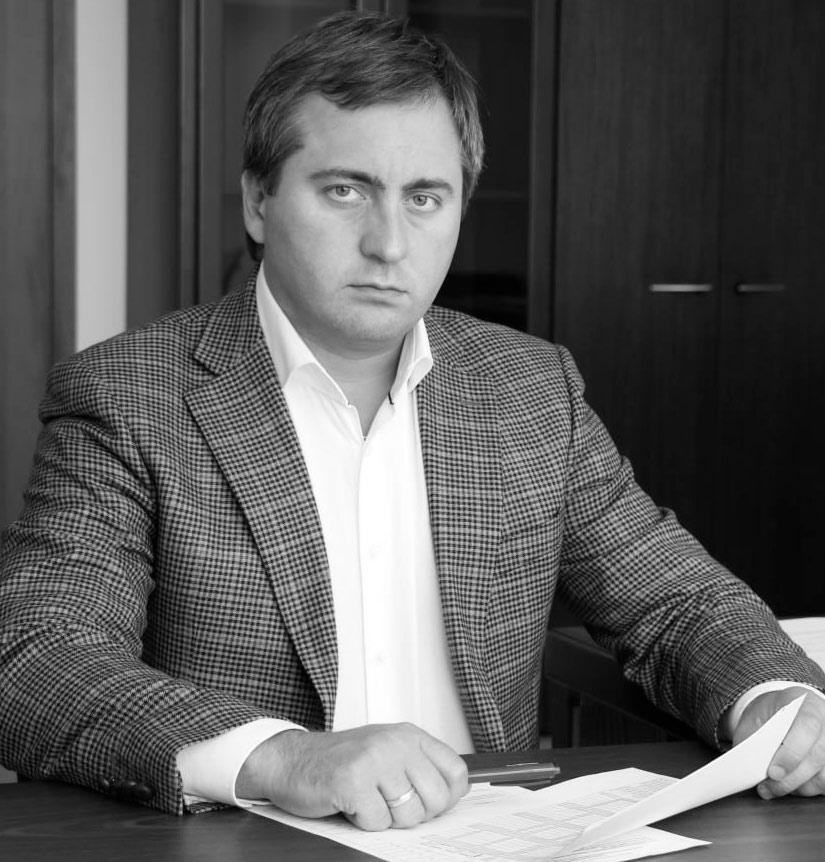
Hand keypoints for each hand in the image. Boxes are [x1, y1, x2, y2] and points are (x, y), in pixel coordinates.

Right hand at [235, 722, 468, 829]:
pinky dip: (364, 822)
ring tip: (368, 799)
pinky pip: (378, 822)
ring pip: (409, 815)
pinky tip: (351, 803)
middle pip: (436, 798)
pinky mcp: (354, 781)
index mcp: (408, 735)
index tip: (430, 803)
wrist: (292, 760)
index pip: (455, 770)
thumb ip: (419, 766)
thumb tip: (455, 792)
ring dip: (386, 818)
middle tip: (389, 804)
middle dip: (414, 813)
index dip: (447, 797)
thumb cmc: (340, 761)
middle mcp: (395, 742)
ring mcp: (375, 760)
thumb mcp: (386, 752)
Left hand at [732, 687, 824, 798]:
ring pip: (824, 775)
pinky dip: (808, 789)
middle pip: (817, 755)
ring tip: (775, 788)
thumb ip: (755, 739)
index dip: (791, 753)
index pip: (806, 727)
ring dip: (799, 787)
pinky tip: (791, 786)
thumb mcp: (756, 719)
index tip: (773, 772)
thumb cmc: (769, 716)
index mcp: (805, 702)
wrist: (784, 711)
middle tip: (769, 786)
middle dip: (792, 777)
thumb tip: (751, 768)